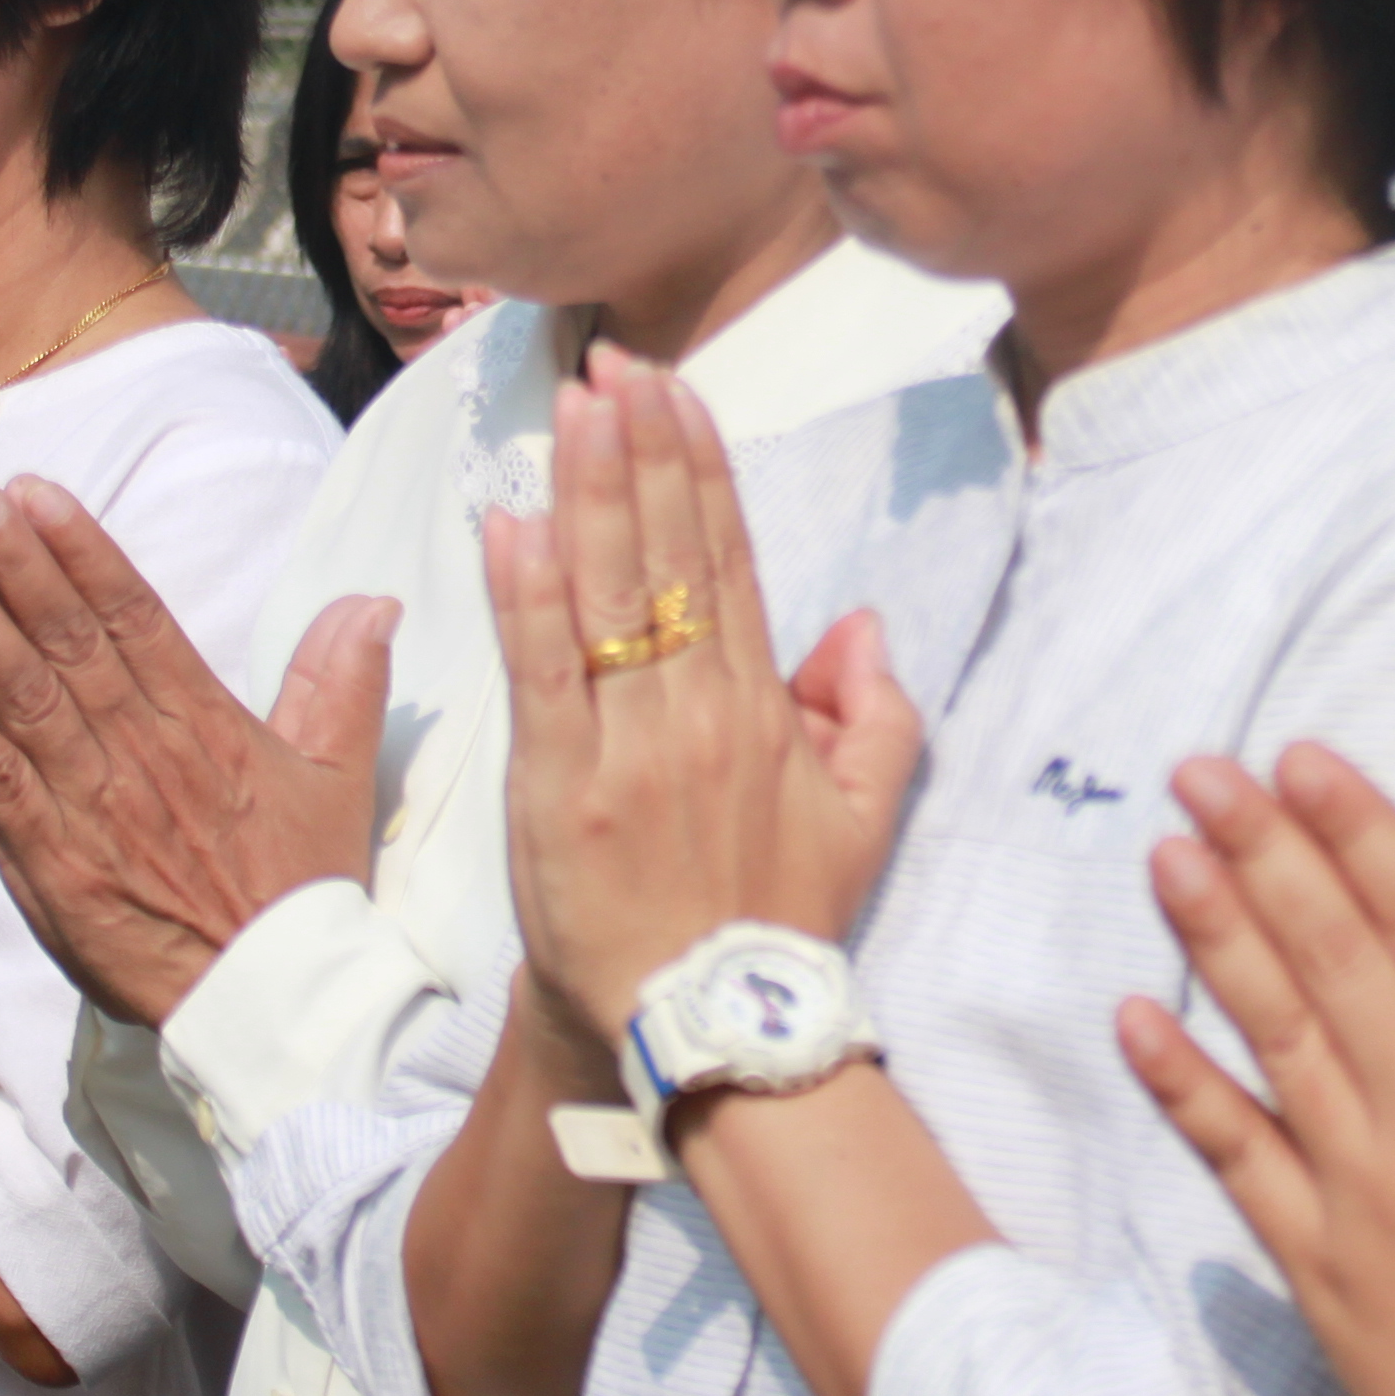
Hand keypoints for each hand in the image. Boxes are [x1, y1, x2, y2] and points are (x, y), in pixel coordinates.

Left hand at [0, 471, 396, 1027]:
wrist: (268, 1000)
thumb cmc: (301, 890)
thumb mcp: (340, 778)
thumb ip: (345, 683)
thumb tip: (374, 601)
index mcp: (205, 724)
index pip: (134, 618)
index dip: (82, 551)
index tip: (37, 491)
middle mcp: (140, 752)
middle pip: (67, 642)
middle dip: (11, 564)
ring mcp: (89, 808)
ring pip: (21, 701)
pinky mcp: (49, 866)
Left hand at [482, 344, 915, 1073]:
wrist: (710, 1031)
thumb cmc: (774, 921)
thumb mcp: (863, 821)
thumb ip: (879, 716)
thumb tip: (860, 623)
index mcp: (765, 709)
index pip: (729, 561)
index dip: (700, 468)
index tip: (675, 391)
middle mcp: (700, 712)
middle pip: (668, 556)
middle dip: (641, 451)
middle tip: (615, 365)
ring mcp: (629, 749)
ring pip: (609, 597)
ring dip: (590, 493)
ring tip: (574, 408)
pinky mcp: (562, 791)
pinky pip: (545, 675)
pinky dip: (528, 597)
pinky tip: (515, 522)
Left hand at [1119, 743, 1394, 1395]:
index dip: (1369, 834)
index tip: (1310, 762)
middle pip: (1341, 953)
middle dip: (1271, 851)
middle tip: (1204, 770)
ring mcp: (1371, 1192)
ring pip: (1280, 1035)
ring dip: (1220, 937)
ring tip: (1168, 853)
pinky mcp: (1326, 1271)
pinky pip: (1239, 1161)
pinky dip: (1184, 1087)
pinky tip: (1134, 1018)